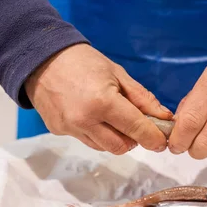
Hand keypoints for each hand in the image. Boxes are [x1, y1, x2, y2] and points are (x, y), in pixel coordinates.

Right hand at [25, 44, 171, 153]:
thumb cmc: (83, 61)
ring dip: (116, 138)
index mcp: (103, 102)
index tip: (162, 142)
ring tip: (114, 119)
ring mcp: (70, 128)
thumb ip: (142, 98)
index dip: (153, 138)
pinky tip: (95, 117)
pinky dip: (97, 134)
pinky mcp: (59, 131)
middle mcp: (85, 120)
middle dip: (134, 139)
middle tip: (136, 125)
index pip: (136, 129)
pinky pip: (87, 140)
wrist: (42, 59)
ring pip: (104, 147)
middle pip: (121, 146)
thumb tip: (164, 117)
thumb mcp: (117, 73)